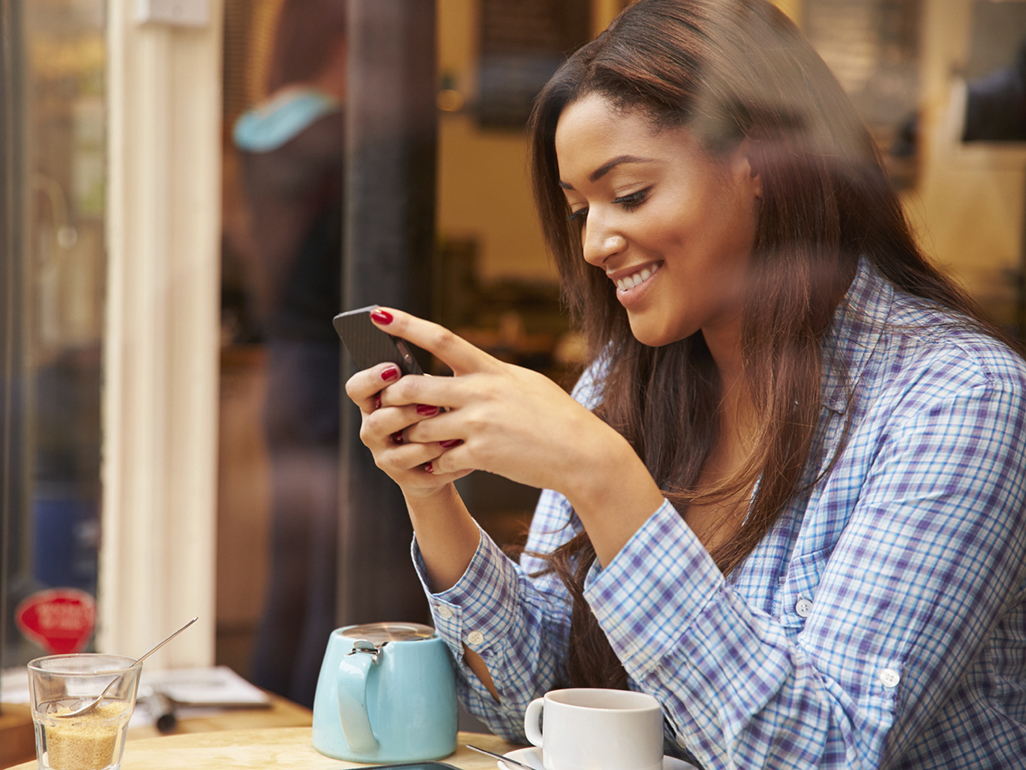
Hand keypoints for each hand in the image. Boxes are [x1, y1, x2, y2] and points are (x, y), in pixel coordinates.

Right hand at [345, 359, 471, 499]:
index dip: (371, 379)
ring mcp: (385, 456)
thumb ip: (420, 383)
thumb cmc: (428, 416)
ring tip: (449, 437)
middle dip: (405, 414)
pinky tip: (458, 453)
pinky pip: (420, 474)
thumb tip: (430, 378)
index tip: (394, 370)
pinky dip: (441, 464)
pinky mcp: (404, 478)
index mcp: (373, 404)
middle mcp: (373, 431)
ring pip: (397, 454)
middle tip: (432, 407)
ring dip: (425, 444)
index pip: (357, 389)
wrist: (435, 459)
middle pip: (377, 422)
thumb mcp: (423, 394)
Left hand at [351, 307, 665, 565]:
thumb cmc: (555, 417)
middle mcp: (482, 392)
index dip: (406, 325)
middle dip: (392, 395)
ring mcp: (480, 423)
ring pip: (422, 428)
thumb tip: (462, 368)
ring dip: (412, 437)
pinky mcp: (483, 454)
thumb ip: (490, 376)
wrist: (583, 454)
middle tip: (383, 400)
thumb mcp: (524, 384)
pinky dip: (436, 466)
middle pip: (416, 386)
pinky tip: (440, 468)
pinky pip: (442, 461)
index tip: (377, 315)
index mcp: (491, 369)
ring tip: (412, 442)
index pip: (442, 339)